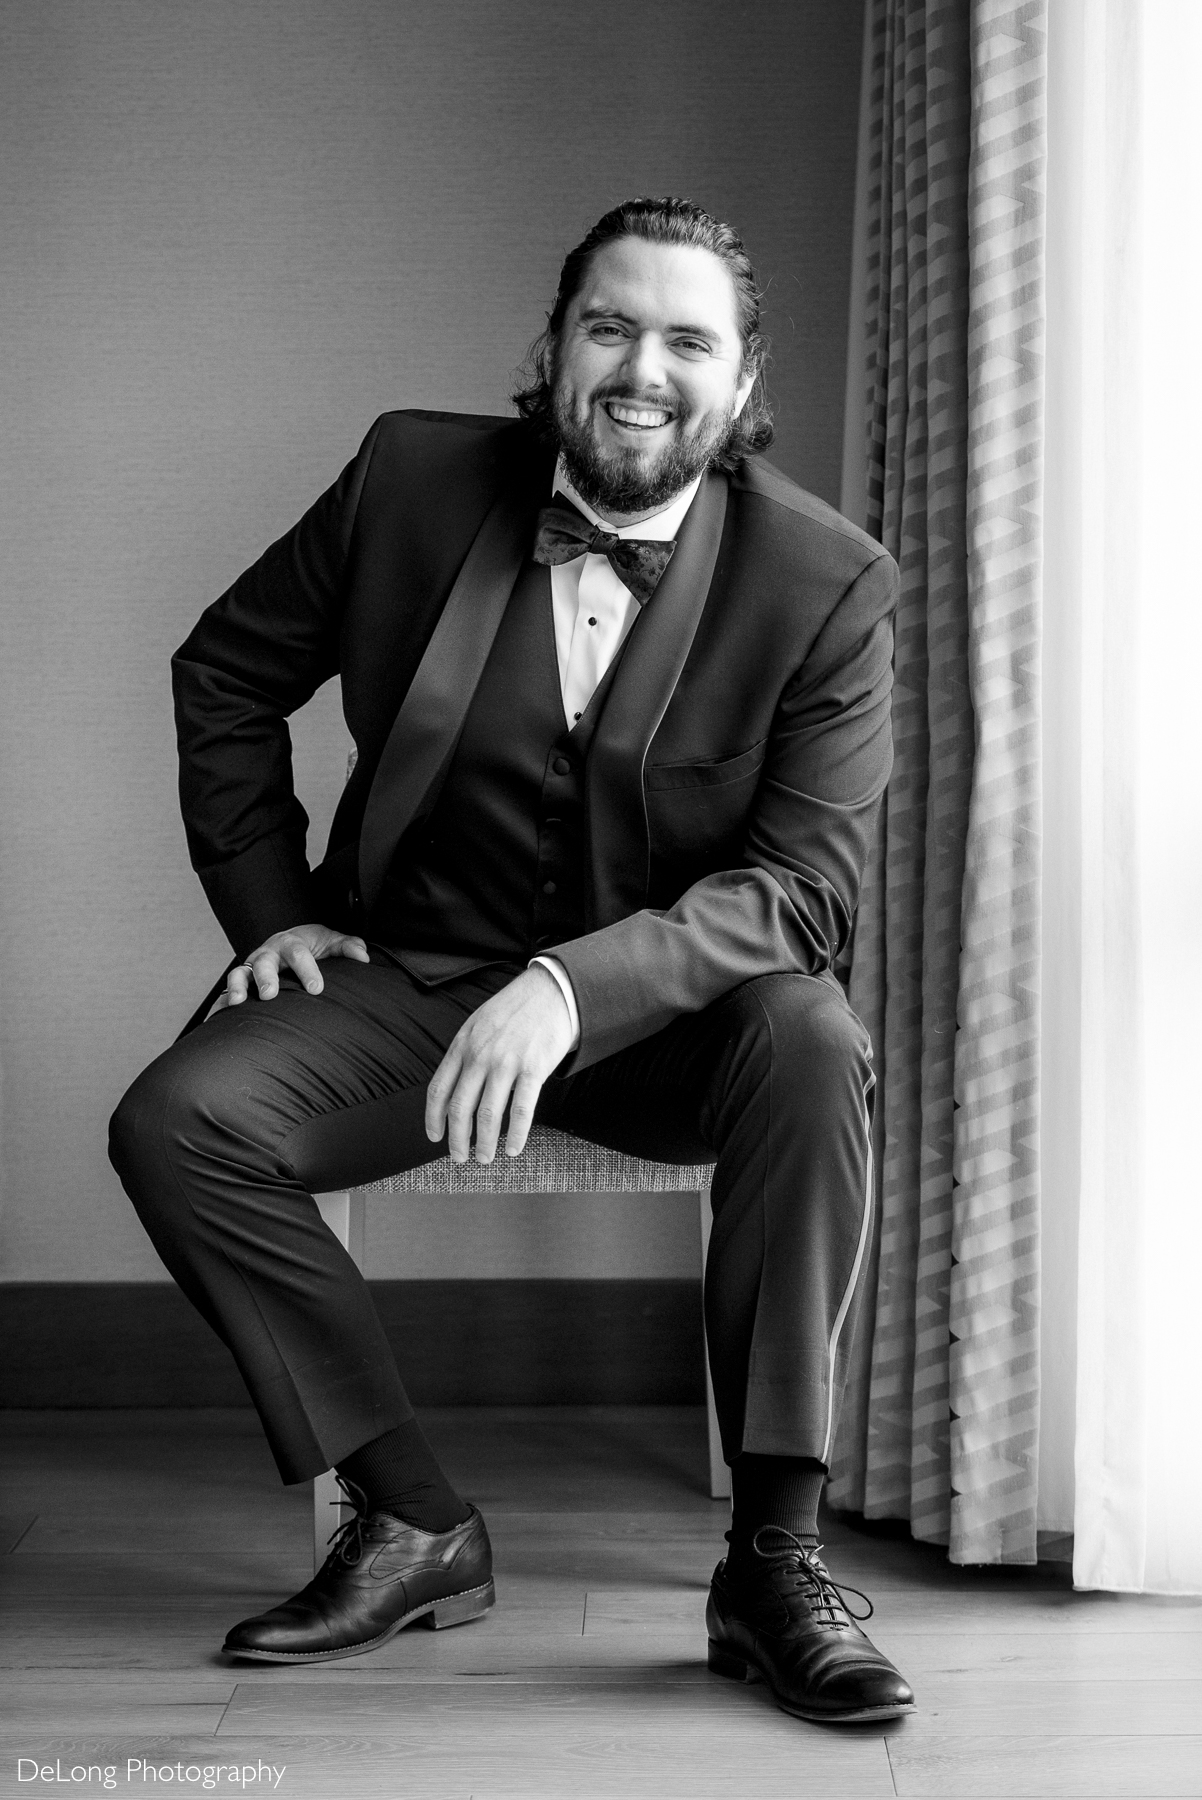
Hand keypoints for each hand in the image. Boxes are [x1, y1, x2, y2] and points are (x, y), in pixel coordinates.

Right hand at [205, 924, 369, 1016]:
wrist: (290, 943)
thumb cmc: (313, 945)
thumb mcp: (331, 941)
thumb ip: (348, 946)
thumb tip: (363, 956)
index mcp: (291, 942)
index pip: (299, 954)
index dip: (307, 970)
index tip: (317, 989)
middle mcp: (268, 953)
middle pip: (264, 962)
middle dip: (266, 978)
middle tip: (270, 995)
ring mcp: (252, 967)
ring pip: (240, 974)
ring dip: (238, 987)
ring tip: (238, 1003)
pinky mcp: (242, 981)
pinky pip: (228, 991)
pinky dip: (221, 1003)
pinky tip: (217, 1017)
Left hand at [425, 966, 573, 1163]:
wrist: (551, 991)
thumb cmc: (515, 1010)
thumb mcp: (478, 1025)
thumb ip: (465, 1054)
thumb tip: (455, 1088)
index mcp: (462, 1045)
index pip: (438, 1089)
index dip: (433, 1118)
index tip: (435, 1137)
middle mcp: (480, 1056)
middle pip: (460, 1108)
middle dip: (457, 1139)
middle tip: (459, 1158)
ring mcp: (506, 1062)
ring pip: (488, 1115)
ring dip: (484, 1143)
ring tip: (484, 1158)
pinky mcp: (533, 1069)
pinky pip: (521, 1111)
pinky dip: (516, 1135)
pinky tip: (514, 1148)